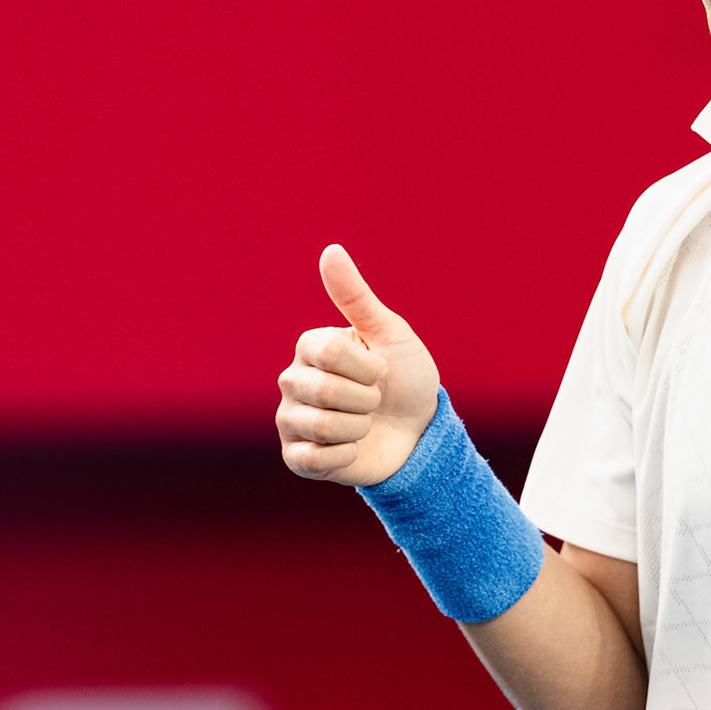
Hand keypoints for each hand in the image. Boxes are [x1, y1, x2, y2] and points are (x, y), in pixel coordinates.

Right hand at [276, 243, 441, 486]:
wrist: (419, 432)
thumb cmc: (404, 378)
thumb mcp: (390, 333)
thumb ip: (356, 297)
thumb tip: (330, 250)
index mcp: (311, 347)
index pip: (327, 351)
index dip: (366, 367)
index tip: (381, 370)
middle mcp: (292, 380)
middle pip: (322, 390)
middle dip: (366, 399)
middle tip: (375, 400)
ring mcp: (290, 419)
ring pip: (321, 426)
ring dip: (359, 427)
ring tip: (365, 423)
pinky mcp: (296, 457)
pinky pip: (313, 459)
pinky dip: (345, 455)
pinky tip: (352, 448)